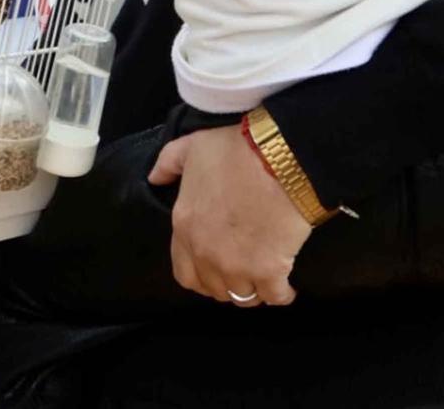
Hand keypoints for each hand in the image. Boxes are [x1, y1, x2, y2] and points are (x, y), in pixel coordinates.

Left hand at [149, 125, 310, 307]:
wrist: (279, 158)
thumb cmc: (237, 150)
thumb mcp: (192, 146)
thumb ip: (168, 163)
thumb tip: (155, 178)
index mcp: (185, 227)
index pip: (185, 273)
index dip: (201, 275)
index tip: (214, 270)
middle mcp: (206, 254)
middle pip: (214, 289)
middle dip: (227, 285)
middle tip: (241, 274)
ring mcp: (237, 267)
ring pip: (243, 297)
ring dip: (253, 292)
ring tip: (263, 282)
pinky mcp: (269, 271)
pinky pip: (274, 297)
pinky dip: (282, 295)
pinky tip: (287, 289)